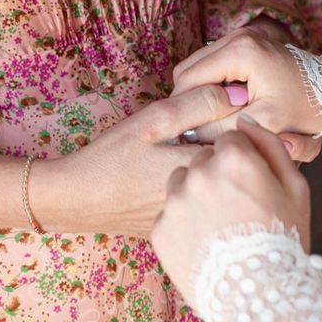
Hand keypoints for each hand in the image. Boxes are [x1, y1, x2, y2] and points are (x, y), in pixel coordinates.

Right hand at [31, 85, 239, 238]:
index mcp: (203, 171)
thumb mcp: (153, 120)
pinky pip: (207, 204)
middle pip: (237, 169)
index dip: (238, 127)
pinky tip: (175, 182)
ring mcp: (195, 218)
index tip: (223, 120)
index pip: (244, 145)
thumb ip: (197, 104)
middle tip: (200, 141)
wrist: (77, 201)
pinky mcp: (184, 226)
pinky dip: (204, 191)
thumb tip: (237, 94)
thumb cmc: (112, 158)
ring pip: (224, 188)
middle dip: (231, 150)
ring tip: (185, 160)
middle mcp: (205, 200)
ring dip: (219, 171)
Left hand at [153, 119, 310, 297]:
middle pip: (203, 160)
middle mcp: (198, 173)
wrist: (258, 298)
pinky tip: (204, 242)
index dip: (243, 162)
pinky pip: (170, 214)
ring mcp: (175, 202)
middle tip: (235, 209)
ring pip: (182, 184)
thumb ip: (270, 145)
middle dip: (217, 176)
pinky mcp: (160, 229)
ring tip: (217, 226)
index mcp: (233, 158)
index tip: (250, 185)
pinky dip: (183, 224)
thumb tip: (246, 119)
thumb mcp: (295, 187)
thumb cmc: (283, 239)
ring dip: (196, 196)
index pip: (230, 141)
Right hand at [172, 23, 321, 150]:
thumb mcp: (263, 124)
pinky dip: (215, 85)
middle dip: (191, 99)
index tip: (187, 132)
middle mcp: (238, 36)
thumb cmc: (304, 109)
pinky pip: (214, 64)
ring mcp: (243, 36)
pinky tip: (229, 105)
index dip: (183, 108)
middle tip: (202, 126)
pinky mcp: (247, 42)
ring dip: (202, 93)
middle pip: (188, 70)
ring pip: (199, 67)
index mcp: (240, 51)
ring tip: (217, 117)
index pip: (187, 79)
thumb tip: (185, 135)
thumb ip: (221, 129)